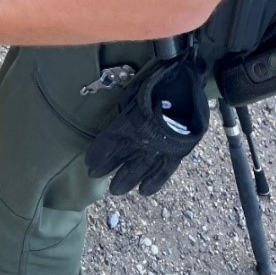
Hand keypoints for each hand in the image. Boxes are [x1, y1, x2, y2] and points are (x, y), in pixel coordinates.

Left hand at [85, 53, 208, 195]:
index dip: (98, 155)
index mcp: (129, 124)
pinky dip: (154, 183)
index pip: (108, 144)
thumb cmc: (157, 83)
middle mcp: (142, 141)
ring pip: (139, 170)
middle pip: (121, 159)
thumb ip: (125, 110)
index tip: (88, 163)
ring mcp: (159, 149)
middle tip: (95, 177)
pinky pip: (164, 173)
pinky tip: (144, 192)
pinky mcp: (176, 153)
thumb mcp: (133, 92)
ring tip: (115, 190)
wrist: (187, 85)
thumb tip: (120, 118)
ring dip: (126, 180)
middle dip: (108, 169)